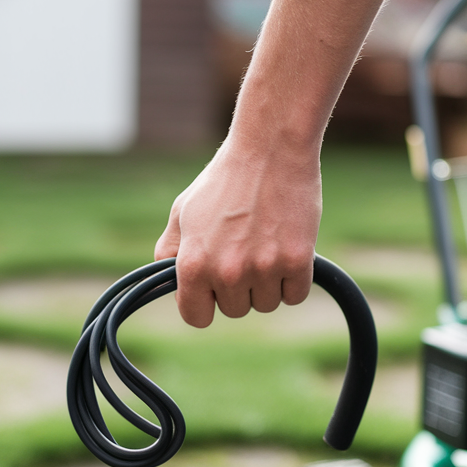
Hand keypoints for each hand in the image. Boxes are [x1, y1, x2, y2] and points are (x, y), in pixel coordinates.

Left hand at [154, 132, 320, 327]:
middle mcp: (227, 271)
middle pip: (235, 310)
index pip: (196, 317)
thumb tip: (169, 287)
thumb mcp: (182, 212)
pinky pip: (295, 295)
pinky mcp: (297, 262)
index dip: (205, 304)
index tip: (214, 288)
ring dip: (268, 283)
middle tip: (244, 250)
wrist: (270, 149)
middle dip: (239, 288)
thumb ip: (170, 252)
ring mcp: (264, 268)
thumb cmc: (224, 180)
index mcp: (193, 263)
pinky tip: (286, 247)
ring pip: (267, 304)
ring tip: (265, 243)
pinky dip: (294, 278)